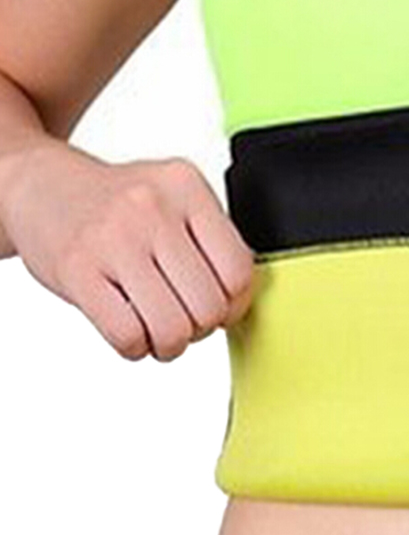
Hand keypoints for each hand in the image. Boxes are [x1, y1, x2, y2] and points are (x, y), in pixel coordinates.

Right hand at [0, 139, 255, 360]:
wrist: (40, 187)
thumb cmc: (119, 208)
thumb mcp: (174, 201)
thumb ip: (213, 243)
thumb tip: (242, 303)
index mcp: (187, 187)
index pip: (239, 273)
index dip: (234, 307)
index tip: (218, 309)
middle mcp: (152, 208)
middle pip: (209, 308)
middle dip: (200, 329)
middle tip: (182, 319)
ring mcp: (113, 238)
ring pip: (172, 329)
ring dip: (169, 345)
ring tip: (157, 329)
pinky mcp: (78, 269)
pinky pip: (128, 336)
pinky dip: (135, 348)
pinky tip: (130, 330)